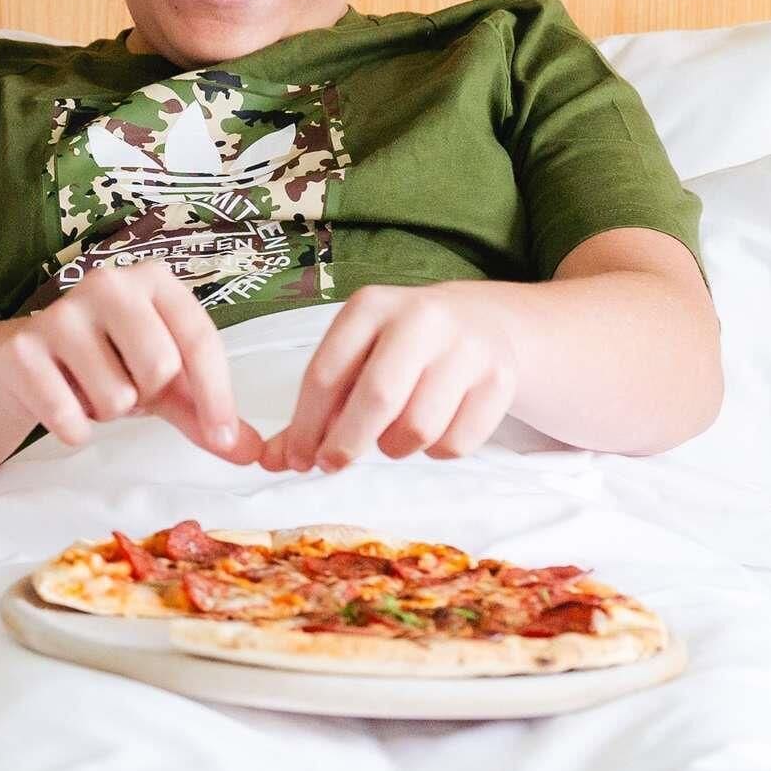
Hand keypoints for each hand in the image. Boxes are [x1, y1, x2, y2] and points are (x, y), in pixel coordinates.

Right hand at [1, 263, 254, 464]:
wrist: (26, 363)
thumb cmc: (108, 363)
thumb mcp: (163, 383)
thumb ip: (205, 413)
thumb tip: (252, 453)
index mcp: (152, 281)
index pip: (198, 338)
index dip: (218, 395)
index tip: (226, 438)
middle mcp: (106, 283)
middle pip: (160, 366)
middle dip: (149, 395)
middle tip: (128, 388)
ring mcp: (59, 313)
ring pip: (116, 397)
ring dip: (109, 412)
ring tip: (91, 390)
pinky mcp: (22, 350)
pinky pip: (69, 418)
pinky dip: (74, 428)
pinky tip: (61, 402)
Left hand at [264, 284, 518, 473]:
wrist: (486, 322)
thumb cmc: (401, 347)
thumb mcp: (356, 357)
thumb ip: (314, 408)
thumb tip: (270, 461)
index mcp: (371, 306)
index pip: (326, 373)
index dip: (305, 425)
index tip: (296, 460)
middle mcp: (420, 318)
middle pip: (376, 399)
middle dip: (347, 443)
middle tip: (332, 464)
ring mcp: (466, 347)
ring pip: (418, 428)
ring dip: (395, 447)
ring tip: (392, 436)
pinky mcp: (500, 379)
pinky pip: (457, 443)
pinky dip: (437, 451)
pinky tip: (434, 429)